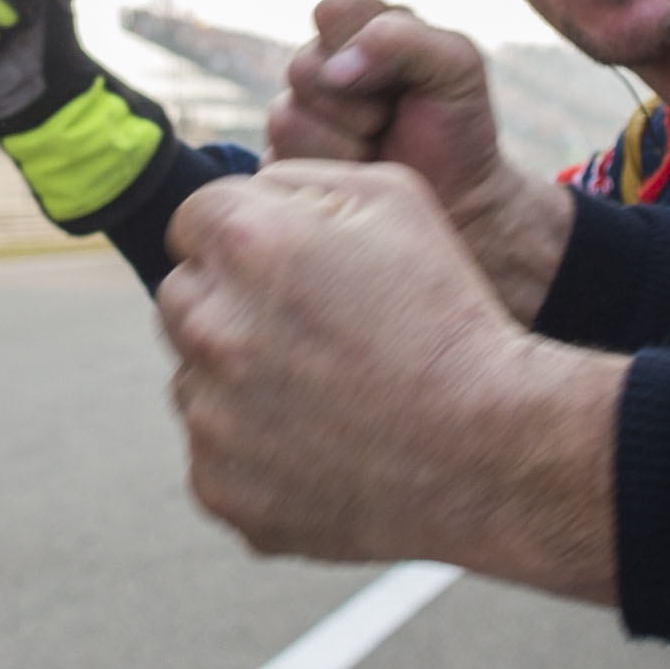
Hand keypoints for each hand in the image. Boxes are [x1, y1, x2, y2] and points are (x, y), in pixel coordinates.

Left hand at [158, 161, 623, 599]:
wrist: (488, 452)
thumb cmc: (448, 317)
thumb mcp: (395, 199)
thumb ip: (296, 181)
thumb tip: (245, 195)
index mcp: (245, 244)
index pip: (193, 222)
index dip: (244, 238)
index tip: (289, 267)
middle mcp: (209, 328)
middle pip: (182, 298)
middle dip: (231, 303)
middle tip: (311, 330)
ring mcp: (209, 418)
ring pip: (194, 379)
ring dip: (237, 378)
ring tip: (327, 391)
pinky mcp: (219, 488)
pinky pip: (215, 453)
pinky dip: (254, 450)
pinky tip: (322, 445)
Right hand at [268, 0, 573, 313]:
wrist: (459, 208)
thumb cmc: (458, 131)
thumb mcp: (458, 67)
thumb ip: (406, 40)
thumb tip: (335, 68)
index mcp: (358, 32)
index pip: (336, 12)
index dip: (369, 46)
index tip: (406, 78)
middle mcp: (321, 70)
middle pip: (304, 67)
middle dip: (359, 102)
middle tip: (390, 122)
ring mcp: (295, 119)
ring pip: (287, 117)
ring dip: (344, 142)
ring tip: (376, 152)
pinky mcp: (282, 167)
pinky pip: (279, 164)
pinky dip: (330, 174)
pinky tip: (355, 176)